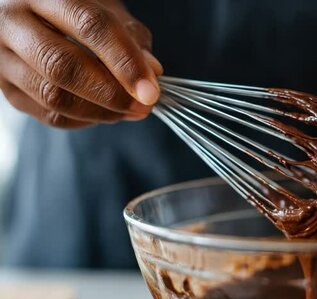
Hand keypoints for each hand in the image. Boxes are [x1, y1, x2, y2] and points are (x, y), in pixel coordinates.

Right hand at [0, 0, 162, 127]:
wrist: (34, 15)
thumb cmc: (77, 11)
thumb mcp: (106, 9)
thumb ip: (130, 37)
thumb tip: (151, 72)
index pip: (89, 25)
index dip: (124, 61)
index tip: (150, 90)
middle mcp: (13, 21)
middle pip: (62, 65)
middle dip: (111, 93)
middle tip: (143, 106)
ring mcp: (3, 57)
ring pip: (52, 96)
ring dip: (100, 112)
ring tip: (129, 111)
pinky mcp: (5, 88)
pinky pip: (47, 114)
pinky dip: (83, 120)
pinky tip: (104, 113)